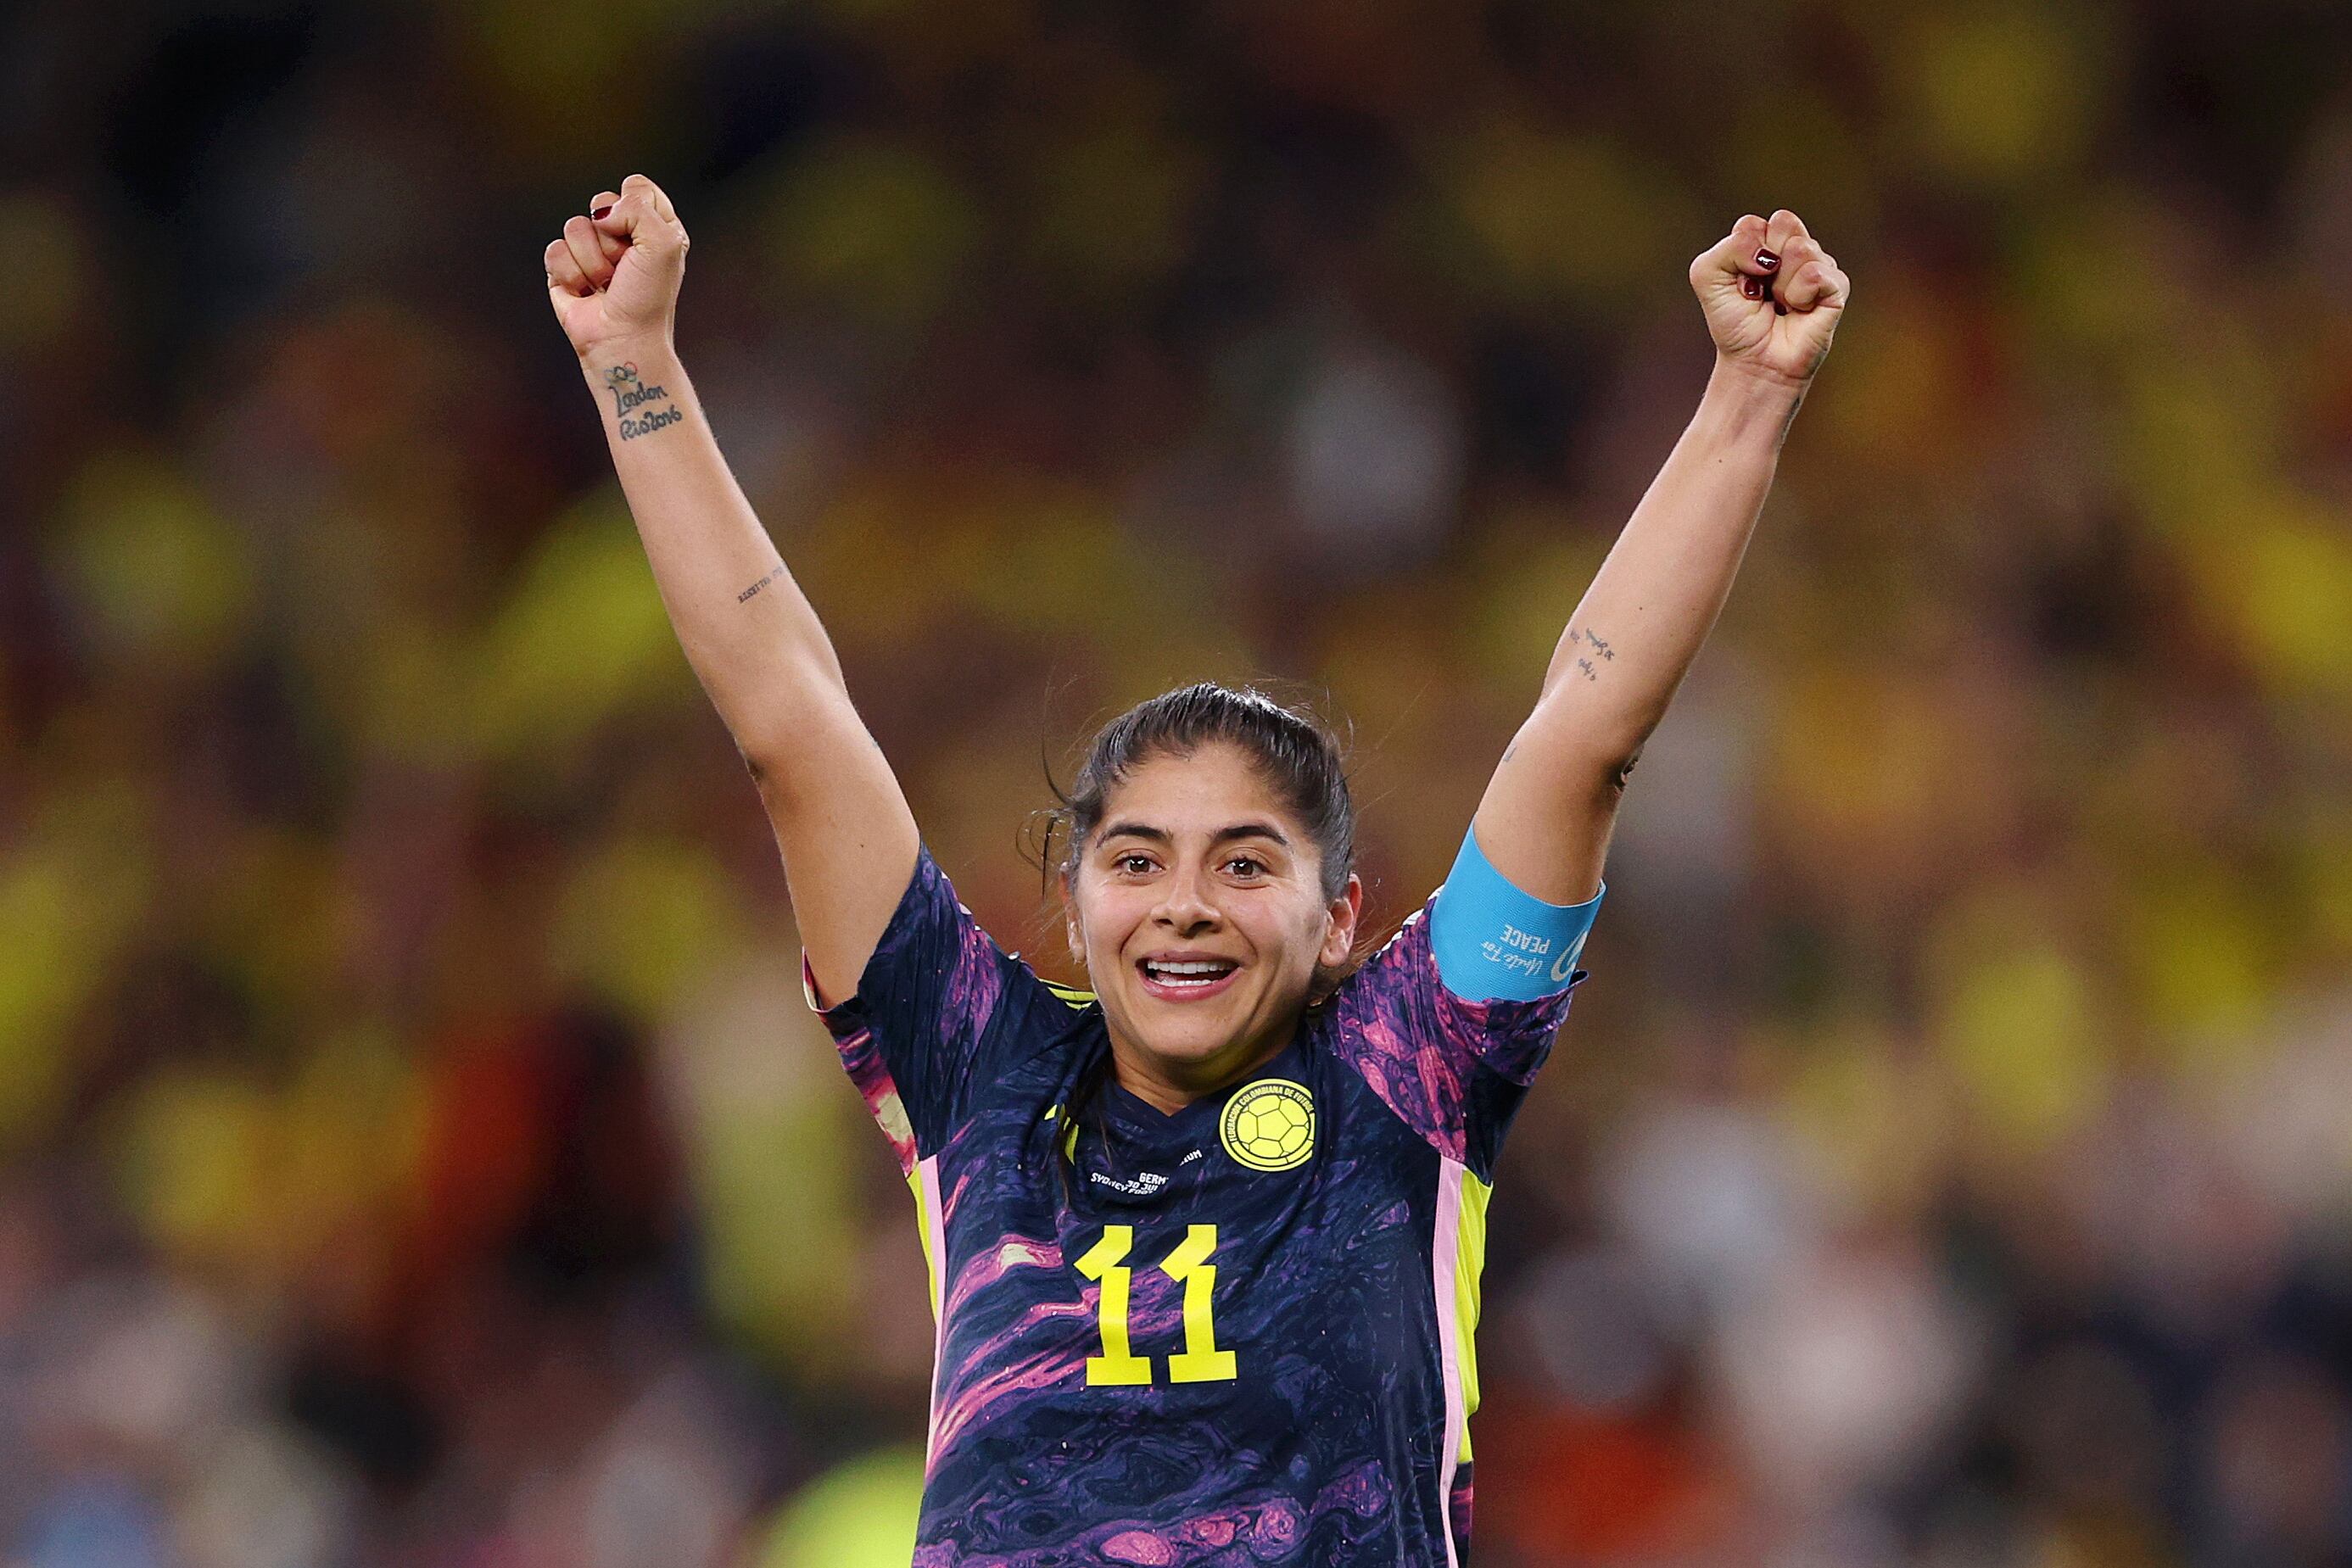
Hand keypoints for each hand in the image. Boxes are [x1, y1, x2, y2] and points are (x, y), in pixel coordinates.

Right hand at [544, 173, 689, 359]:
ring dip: (592, 261)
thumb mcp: (665, 242)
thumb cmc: (649, 298)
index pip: (635, 187)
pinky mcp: (565, 269)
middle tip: (624, 266)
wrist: (623, 340)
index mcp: (653, 226)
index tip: (644, 240)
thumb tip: (602, 212)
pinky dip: (571, 274)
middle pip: (601, 202)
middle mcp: (622, 236)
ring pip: (575, 226)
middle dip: (611, 237)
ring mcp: (591, 251)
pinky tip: (585, 292)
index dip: (635, 208)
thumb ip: (639, 206)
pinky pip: (555, 249)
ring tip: (606, 284)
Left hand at [1689, 210, 1848, 388]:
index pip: (1752, 224)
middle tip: (1762, 291)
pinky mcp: (1836, 285)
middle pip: (1783, 222)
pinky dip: (1799, 295)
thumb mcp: (1708, 278)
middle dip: (1763, 261)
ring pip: (1800, 248)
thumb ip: (1728, 248)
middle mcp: (1794, 246)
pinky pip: (1815, 273)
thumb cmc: (1734, 322)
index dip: (1741, 256)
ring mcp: (1818, 263)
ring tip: (1780, 304)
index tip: (1740, 283)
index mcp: (1764, 240)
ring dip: (1780, 284)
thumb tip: (1770, 255)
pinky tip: (1799, 310)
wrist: (1755, 363)